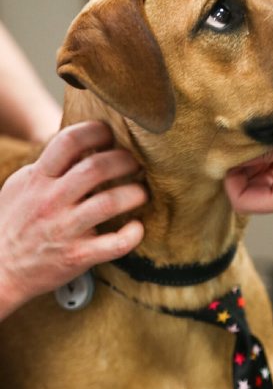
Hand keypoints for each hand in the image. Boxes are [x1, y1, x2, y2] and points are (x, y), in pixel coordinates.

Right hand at [0, 121, 146, 317]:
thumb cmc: (14, 223)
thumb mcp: (23, 186)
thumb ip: (49, 166)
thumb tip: (82, 145)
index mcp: (38, 179)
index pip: (69, 141)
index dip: (96, 131)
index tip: (111, 134)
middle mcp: (52, 201)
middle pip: (96, 168)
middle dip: (124, 161)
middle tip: (135, 164)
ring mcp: (65, 229)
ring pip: (109, 203)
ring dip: (134, 194)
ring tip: (141, 193)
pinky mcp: (77, 256)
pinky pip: (115, 244)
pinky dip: (133, 234)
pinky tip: (137, 228)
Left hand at [225, 115, 272, 217]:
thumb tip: (237, 149)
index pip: (245, 202)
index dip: (231, 180)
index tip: (229, 153)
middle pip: (252, 193)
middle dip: (244, 168)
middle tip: (246, 138)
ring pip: (263, 183)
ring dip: (258, 162)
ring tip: (267, 136)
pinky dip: (272, 160)